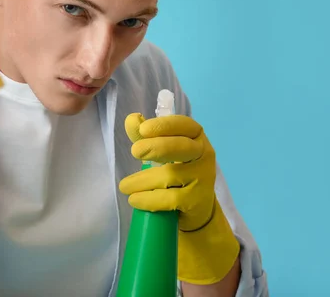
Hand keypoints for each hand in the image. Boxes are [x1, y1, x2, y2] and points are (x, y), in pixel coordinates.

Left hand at [119, 113, 239, 284]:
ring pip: (169, 177)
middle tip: (135, 153)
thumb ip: (146, 134)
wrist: (194, 212)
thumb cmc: (174, 174)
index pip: (186, 125)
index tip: (143, 129)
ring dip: (142, 182)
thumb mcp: (162, 153)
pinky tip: (136, 201)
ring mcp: (202, 180)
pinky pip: (170, 200)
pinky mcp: (196, 203)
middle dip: (154, 149)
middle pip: (178, 148)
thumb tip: (132, 119)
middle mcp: (204, 157)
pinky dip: (149, 201)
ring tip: (125, 188)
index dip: (165, 125)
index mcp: (197, 139)